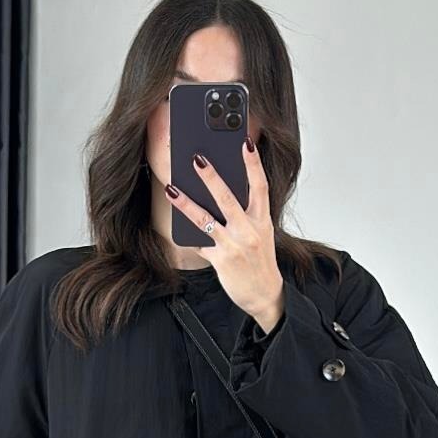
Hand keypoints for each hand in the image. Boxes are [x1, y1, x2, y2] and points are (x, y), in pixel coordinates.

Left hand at [167, 141, 284, 334]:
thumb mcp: (260, 233)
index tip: (246, 143)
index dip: (253, 164)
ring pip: (206, 219)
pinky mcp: (221, 260)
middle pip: (228, 198)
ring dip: (186, 203)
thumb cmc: (260, 260)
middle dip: (211, 177)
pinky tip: (177, 224)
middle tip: (197, 159)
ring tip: (171, 189)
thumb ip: (245, 214)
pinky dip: (188, 234)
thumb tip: (219, 194)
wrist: (265, 294)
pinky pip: (200, 242)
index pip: (260, 186)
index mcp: (262, 220)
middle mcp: (249, 231)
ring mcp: (234, 246)